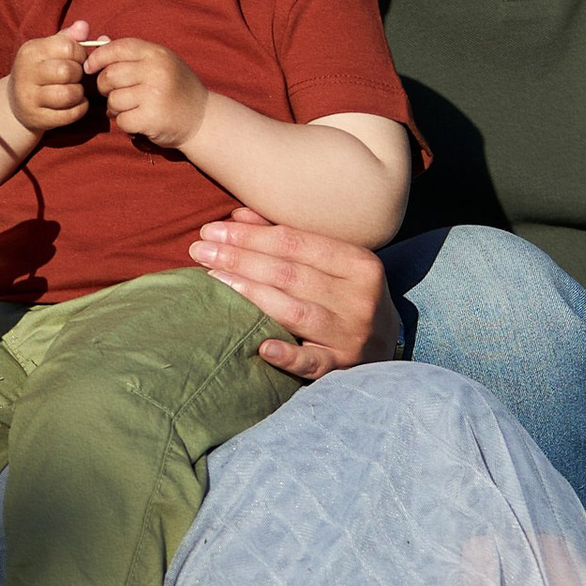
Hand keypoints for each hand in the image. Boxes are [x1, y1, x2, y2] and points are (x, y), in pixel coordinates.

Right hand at [8, 27, 94, 139]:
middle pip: (68, 71)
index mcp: (31, 50)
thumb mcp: (49, 49)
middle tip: (75, 77)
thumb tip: (84, 26)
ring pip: (69, 94)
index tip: (77, 59)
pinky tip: (75, 104)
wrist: (16, 102)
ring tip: (75, 91)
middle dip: (79, 74)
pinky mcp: (37, 118)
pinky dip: (80, 109)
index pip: (68, 47)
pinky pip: (70, 114)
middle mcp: (26, 72)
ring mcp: (29, 97)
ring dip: (79, 93)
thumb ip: (69, 37)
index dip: (80, 54)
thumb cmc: (40, 70)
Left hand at [89, 36, 208, 149]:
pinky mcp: (152, 118)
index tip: (89, 67)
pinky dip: (125, 123)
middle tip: (113, 93)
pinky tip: (138, 120)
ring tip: (129, 108)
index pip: (119, 47)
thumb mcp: (160, 63)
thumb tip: (99, 40)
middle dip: (104, 87)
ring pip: (113, 99)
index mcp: (157, 54)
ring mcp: (154, 95)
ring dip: (115, 107)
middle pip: (110, 75)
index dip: (99, 56)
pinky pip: (122, 120)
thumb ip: (131, 53)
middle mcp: (156, 71)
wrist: (203, 118)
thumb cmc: (176, 88)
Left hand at [188, 208, 398, 381]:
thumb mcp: (331, 263)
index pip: (296, 243)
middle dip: (240, 259)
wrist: (386, 347)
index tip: (211, 230)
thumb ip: (287, 239)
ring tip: (214, 280)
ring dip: (251, 294)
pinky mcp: (343, 368)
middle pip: (290, 274)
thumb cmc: (347, 296)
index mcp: (359, 263)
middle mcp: (358, 298)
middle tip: (200, 251)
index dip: (251, 235)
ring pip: (296, 312)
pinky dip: (289, 355)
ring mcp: (352, 336)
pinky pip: (313, 363)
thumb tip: (236, 217)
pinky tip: (262, 346)